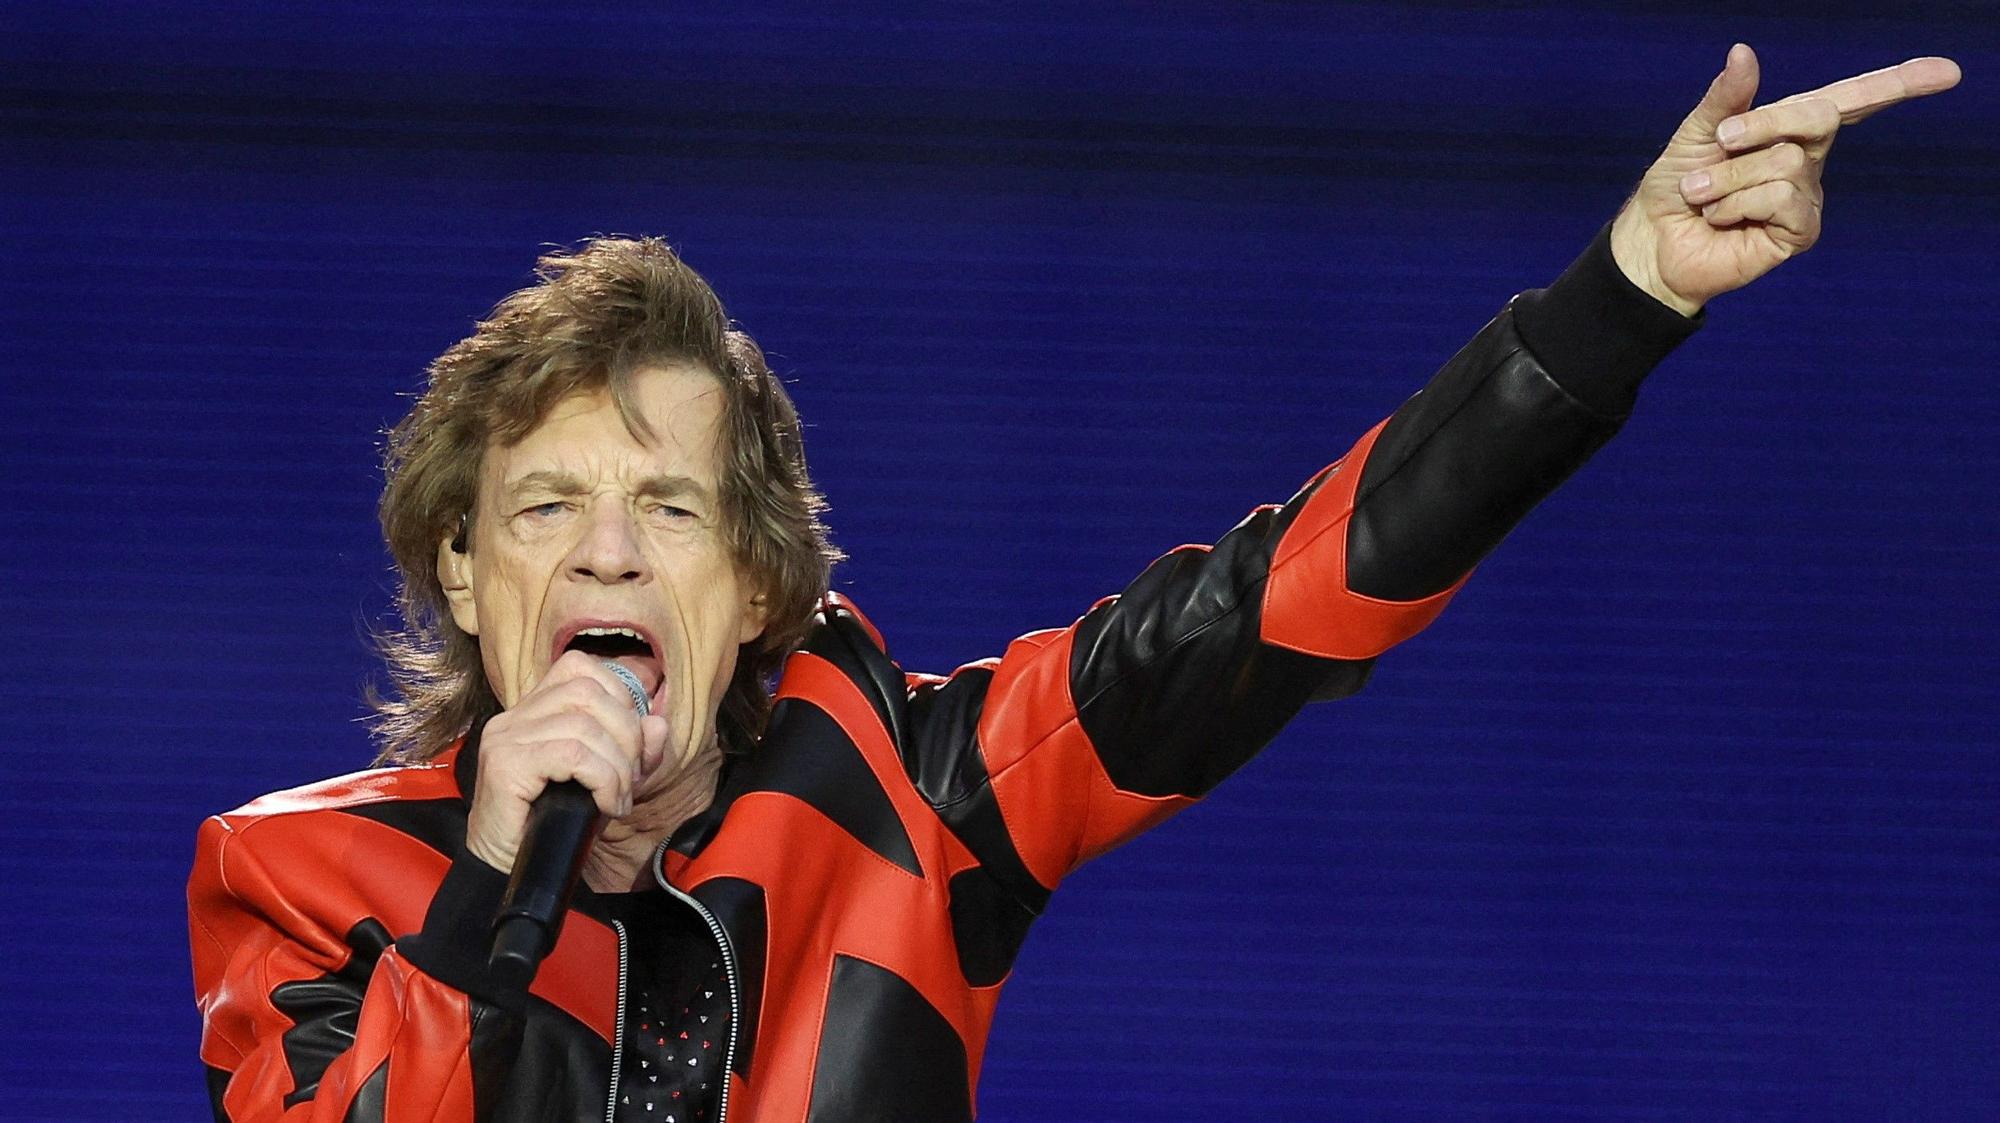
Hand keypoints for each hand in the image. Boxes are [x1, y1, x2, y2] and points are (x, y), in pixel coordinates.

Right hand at [465, 650, 669, 872]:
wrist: (507, 875)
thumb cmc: (554, 826)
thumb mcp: (604, 782)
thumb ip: (632, 751)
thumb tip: (657, 723)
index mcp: (532, 711)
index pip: (580, 668)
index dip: (619, 698)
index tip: (631, 746)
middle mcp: (513, 717)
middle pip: (587, 690)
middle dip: (626, 733)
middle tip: (630, 778)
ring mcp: (505, 738)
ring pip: (584, 724)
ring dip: (617, 765)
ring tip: (617, 799)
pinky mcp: (505, 765)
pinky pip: (572, 755)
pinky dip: (602, 778)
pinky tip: (605, 805)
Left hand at [1609, 44, 1960, 315]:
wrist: (1654, 240)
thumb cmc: (1676, 186)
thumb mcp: (1697, 133)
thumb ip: (1726, 98)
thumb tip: (1743, 51)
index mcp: (1790, 127)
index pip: (1852, 98)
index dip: (1899, 83)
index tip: (1945, 72)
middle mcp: (1807, 158)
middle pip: (1817, 116)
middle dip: (1763, 122)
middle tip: (1720, 141)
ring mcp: (1807, 196)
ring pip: (1784, 162)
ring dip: (1728, 177)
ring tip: (1705, 196)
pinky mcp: (1800, 231)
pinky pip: (1780, 199)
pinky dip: (1737, 204)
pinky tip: (1722, 219)